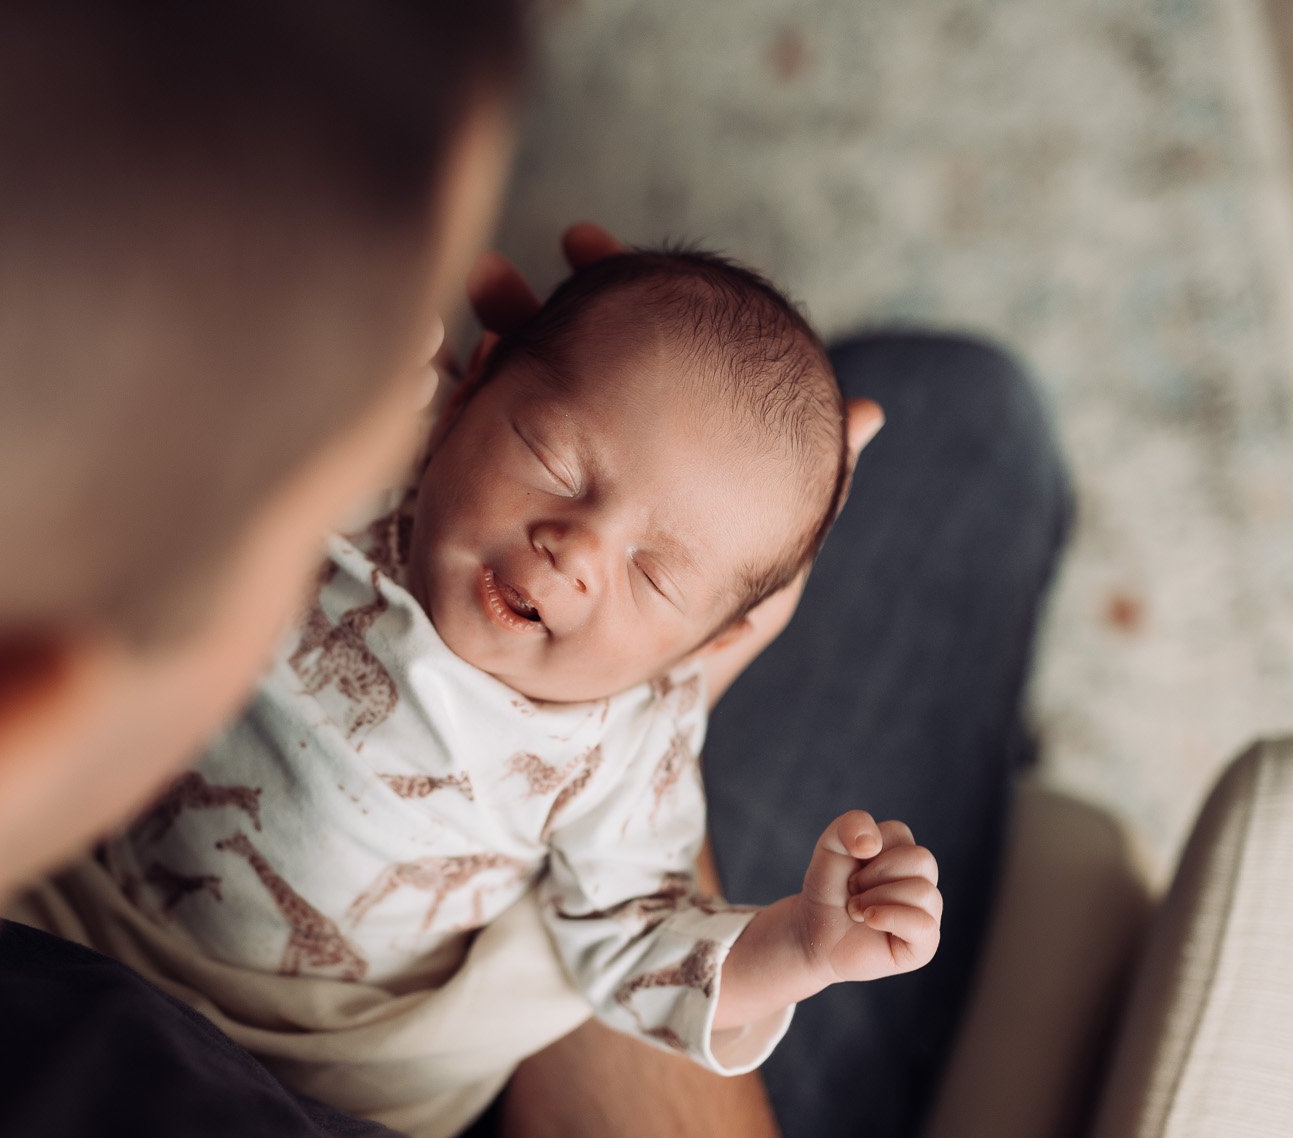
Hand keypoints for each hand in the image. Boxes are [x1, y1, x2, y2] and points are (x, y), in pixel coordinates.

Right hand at [460, 224, 884, 705]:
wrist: (587, 744)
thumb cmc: (679, 668)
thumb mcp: (753, 586)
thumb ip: (803, 501)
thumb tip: (867, 417)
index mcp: (630, 469)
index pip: (617, 358)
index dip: (604, 293)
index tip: (583, 238)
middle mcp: (569, 477)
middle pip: (550, 366)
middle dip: (526, 312)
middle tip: (494, 273)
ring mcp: (514, 502)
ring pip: (493, 402)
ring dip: (477, 349)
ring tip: (459, 303)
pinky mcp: (468, 534)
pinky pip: (454, 460)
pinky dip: (444, 414)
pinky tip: (425, 369)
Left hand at [714, 809, 940, 1029]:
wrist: (812, 933)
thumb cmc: (829, 890)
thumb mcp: (831, 846)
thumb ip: (850, 825)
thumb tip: (871, 843)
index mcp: (906, 854)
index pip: (899, 833)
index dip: (865, 849)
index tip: (850, 868)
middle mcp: (924, 882)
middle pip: (920, 859)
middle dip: (874, 874)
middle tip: (852, 891)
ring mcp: (927, 913)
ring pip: (923, 891)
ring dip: (875, 899)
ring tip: (856, 911)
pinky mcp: (924, 944)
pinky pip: (924, 925)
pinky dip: (890, 917)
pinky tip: (869, 920)